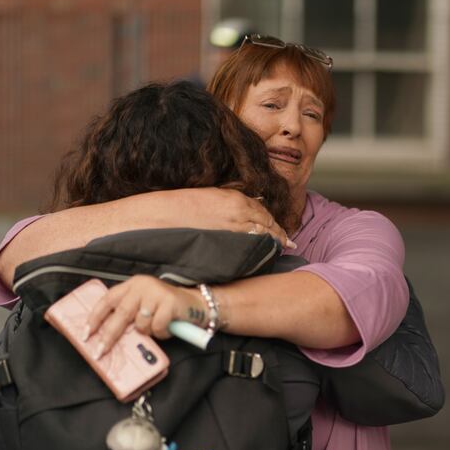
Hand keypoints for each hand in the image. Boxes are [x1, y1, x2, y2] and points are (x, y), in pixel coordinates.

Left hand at [84, 275, 205, 357]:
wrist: (196, 304)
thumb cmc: (166, 308)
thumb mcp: (144, 304)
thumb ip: (128, 312)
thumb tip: (106, 336)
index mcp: (132, 285)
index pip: (108, 300)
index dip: (95, 317)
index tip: (86, 334)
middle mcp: (142, 285)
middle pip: (120, 313)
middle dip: (109, 335)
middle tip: (100, 351)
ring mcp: (156, 293)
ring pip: (141, 323)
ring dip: (148, 332)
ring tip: (156, 328)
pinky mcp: (169, 302)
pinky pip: (157, 326)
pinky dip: (162, 332)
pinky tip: (168, 327)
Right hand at [170, 188, 295, 248]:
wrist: (161, 217)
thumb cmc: (179, 206)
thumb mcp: (208, 196)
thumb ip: (229, 201)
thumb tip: (246, 207)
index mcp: (234, 197)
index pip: (261, 210)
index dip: (272, 221)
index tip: (279, 228)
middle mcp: (239, 210)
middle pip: (267, 222)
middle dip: (278, 232)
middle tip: (288, 242)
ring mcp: (234, 227)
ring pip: (263, 234)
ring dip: (274, 241)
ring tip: (283, 248)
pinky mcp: (228, 240)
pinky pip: (251, 245)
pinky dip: (262, 248)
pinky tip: (267, 253)